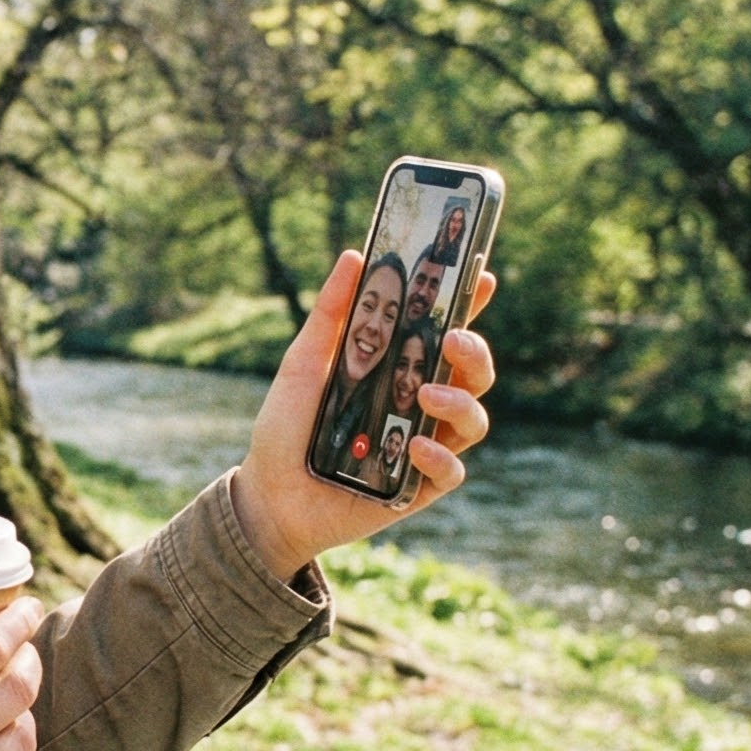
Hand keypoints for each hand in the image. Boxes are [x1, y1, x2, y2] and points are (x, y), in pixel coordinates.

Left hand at [231, 250, 499, 579]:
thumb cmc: (286, 426)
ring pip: (474, 419)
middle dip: (475, 352)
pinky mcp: (418, 487)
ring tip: (427, 396)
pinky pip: (451, 472)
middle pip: (474, 373)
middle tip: (452, 340)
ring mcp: (425, 444)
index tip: (482, 274)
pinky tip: (415, 447)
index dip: (470, 302)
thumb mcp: (303, 363)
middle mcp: (420, 403)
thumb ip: (331, 314)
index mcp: (399, 367)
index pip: (445, 330)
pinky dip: (439, 458)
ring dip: (460, 402)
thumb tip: (354, 256)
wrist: (269, 494)